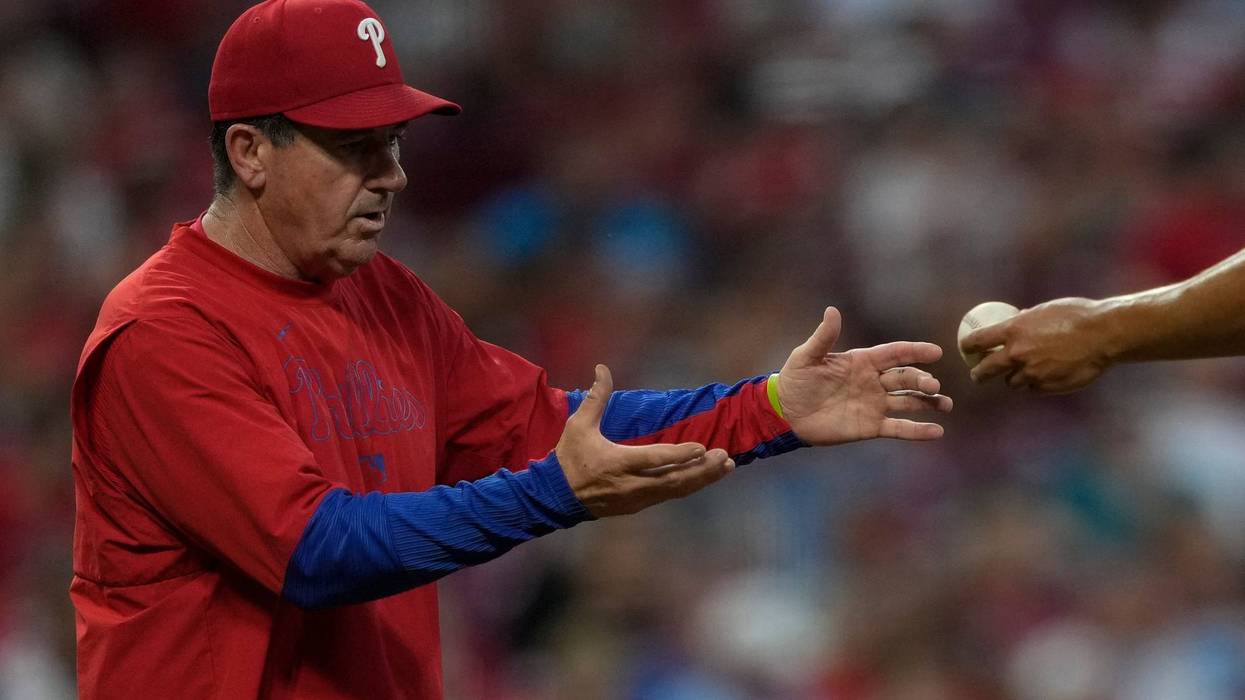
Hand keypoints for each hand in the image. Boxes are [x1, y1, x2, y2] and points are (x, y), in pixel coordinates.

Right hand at [557, 365, 734, 516]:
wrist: (556, 497)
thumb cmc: (569, 458)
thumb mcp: (579, 425)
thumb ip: (596, 397)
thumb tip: (602, 368)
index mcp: (618, 462)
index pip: (655, 459)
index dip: (680, 454)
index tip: (703, 447)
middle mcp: (631, 484)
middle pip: (674, 479)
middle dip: (702, 469)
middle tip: (724, 457)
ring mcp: (636, 498)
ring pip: (676, 490)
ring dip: (701, 478)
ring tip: (724, 466)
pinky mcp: (638, 505)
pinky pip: (669, 495)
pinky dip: (689, 485)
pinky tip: (704, 476)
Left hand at [776, 307, 951, 444]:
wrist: (786, 413)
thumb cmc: (795, 380)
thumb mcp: (807, 356)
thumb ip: (823, 337)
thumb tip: (832, 310)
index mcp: (862, 362)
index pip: (895, 353)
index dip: (915, 351)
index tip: (936, 351)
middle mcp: (874, 382)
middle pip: (906, 378)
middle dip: (922, 380)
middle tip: (932, 386)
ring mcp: (875, 404)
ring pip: (909, 401)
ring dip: (929, 402)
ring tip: (945, 405)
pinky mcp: (871, 426)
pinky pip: (899, 428)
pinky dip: (918, 430)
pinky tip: (937, 431)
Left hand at [962, 297, 1110, 393]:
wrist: (1104, 334)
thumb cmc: (1078, 315)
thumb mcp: (1045, 310)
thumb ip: (1027, 319)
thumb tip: (1017, 319)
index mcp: (1013, 330)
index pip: (977, 340)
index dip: (967, 345)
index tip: (965, 348)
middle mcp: (1018, 353)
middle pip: (985, 369)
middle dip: (978, 374)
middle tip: (978, 375)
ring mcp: (1031, 372)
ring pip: (1011, 383)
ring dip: (1012, 379)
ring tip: (1020, 374)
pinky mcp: (1046, 386)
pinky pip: (1032, 389)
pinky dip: (1033, 384)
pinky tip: (1042, 378)